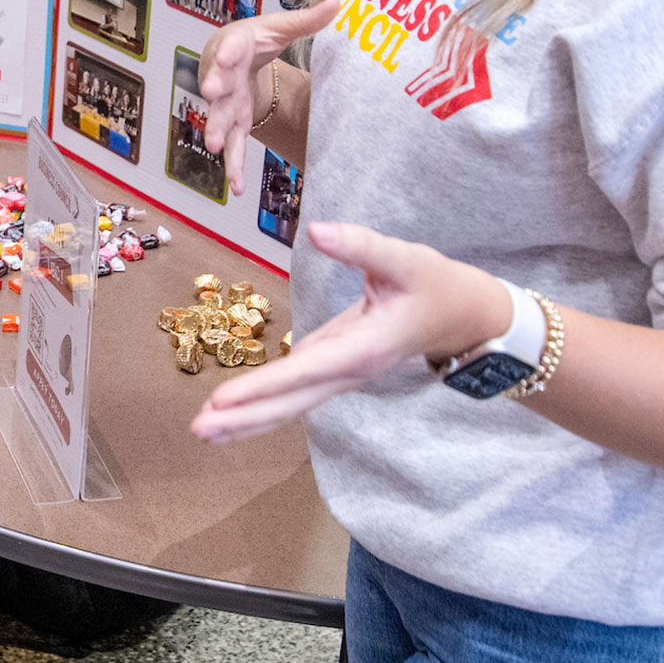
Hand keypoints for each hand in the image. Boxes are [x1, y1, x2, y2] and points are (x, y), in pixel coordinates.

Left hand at [190, 220, 511, 443]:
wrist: (464, 314)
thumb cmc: (435, 284)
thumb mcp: (405, 257)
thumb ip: (361, 245)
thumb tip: (318, 230)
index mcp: (365, 348)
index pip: (306, 370)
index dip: (264, 386)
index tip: (223, 399)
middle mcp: (350, 371)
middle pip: (292, 402)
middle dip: (245, 417)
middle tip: (198, 430)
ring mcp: (342, 374)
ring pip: (292, 404)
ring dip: (249, 419)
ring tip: (205, 432)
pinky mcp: (336, 368)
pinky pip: (296, 392)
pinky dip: (265, 404)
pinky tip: (235, 414)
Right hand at [197, 0, 338, 156]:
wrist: (231, 57)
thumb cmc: (255, 40)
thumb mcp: (280, 27)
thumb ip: (307, 19)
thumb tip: (338, 2)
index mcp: (235, 46)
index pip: (230, 47)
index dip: (227, 53)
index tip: (225, 58)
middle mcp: (224, 76)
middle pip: (218, 83)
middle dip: (214, 89)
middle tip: (211, 92)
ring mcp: (225, 102)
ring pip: (219, 117)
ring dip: (216, 130)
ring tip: (214, 145)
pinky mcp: (233, 123)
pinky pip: (232, 146)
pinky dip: (233, 167)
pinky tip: (236, 187)